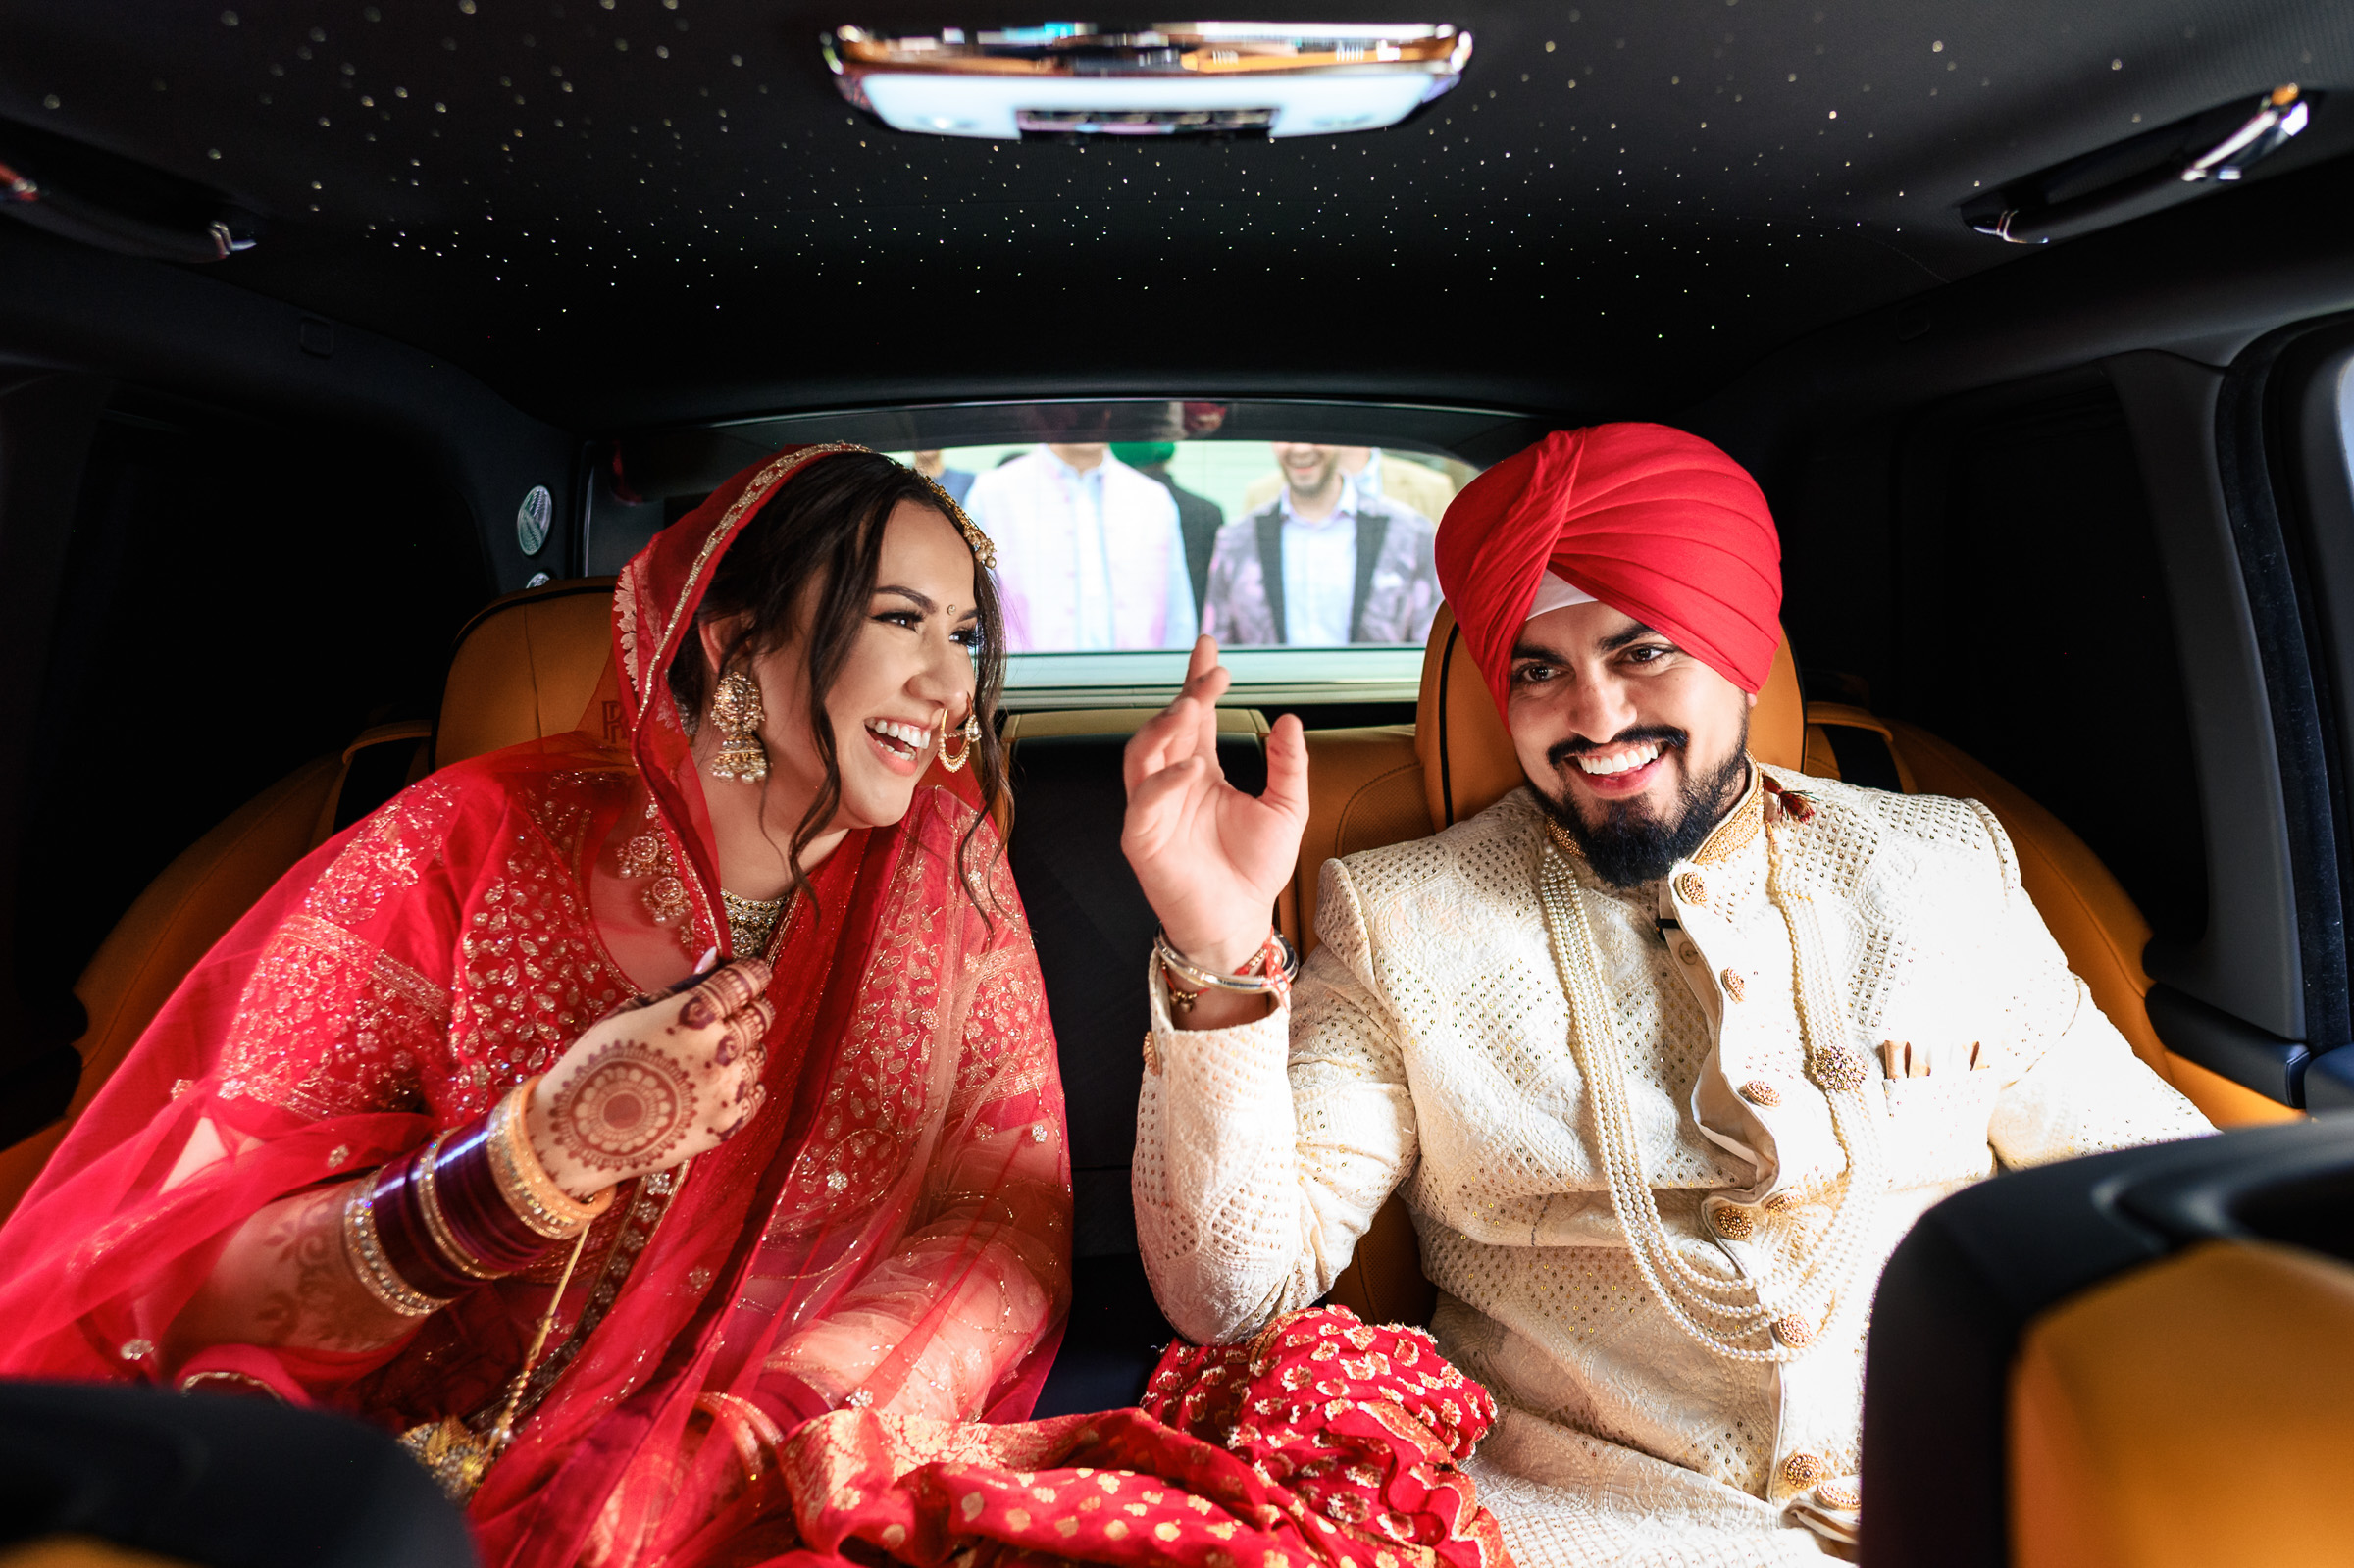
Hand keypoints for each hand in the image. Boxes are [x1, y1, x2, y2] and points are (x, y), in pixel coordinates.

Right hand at [526, 958, 775, 1199]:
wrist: (578, 1134)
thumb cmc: (598, 1063)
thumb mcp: (633, 1011)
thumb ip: (685, 985)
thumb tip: (719, 956)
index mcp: (695, 1014)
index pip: (749, 979)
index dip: (751, 973)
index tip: (748, 974)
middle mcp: (719, 1050)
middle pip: (762, 1014)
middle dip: (748, 1008)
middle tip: (723, 1014)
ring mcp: (726, 1089)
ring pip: (759, 1053)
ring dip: (742, 1049)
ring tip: (702, 1056)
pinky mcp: (727, 1123)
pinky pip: (756, 1092)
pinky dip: (742, 1084)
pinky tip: (711, 1083)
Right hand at [1121, 636, 1308, 974]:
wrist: (1239, 922)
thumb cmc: (1255, 869)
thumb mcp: (1286, 809)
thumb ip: (1288, 765)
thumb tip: (1288, 718)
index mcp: (1199, 770)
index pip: (1194, 715)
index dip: (1197, 680)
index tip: (1208, 645)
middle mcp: (1171, 783)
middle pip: (1168, 726)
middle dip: (1186, 695)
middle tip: (1212, 674)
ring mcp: (1152, 809)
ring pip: (1141, 754)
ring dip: (1162, 727)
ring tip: (1190, 705)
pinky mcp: (1141, 839)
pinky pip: (1143, 802)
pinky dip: (1164, 782)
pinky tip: (1192, 768)